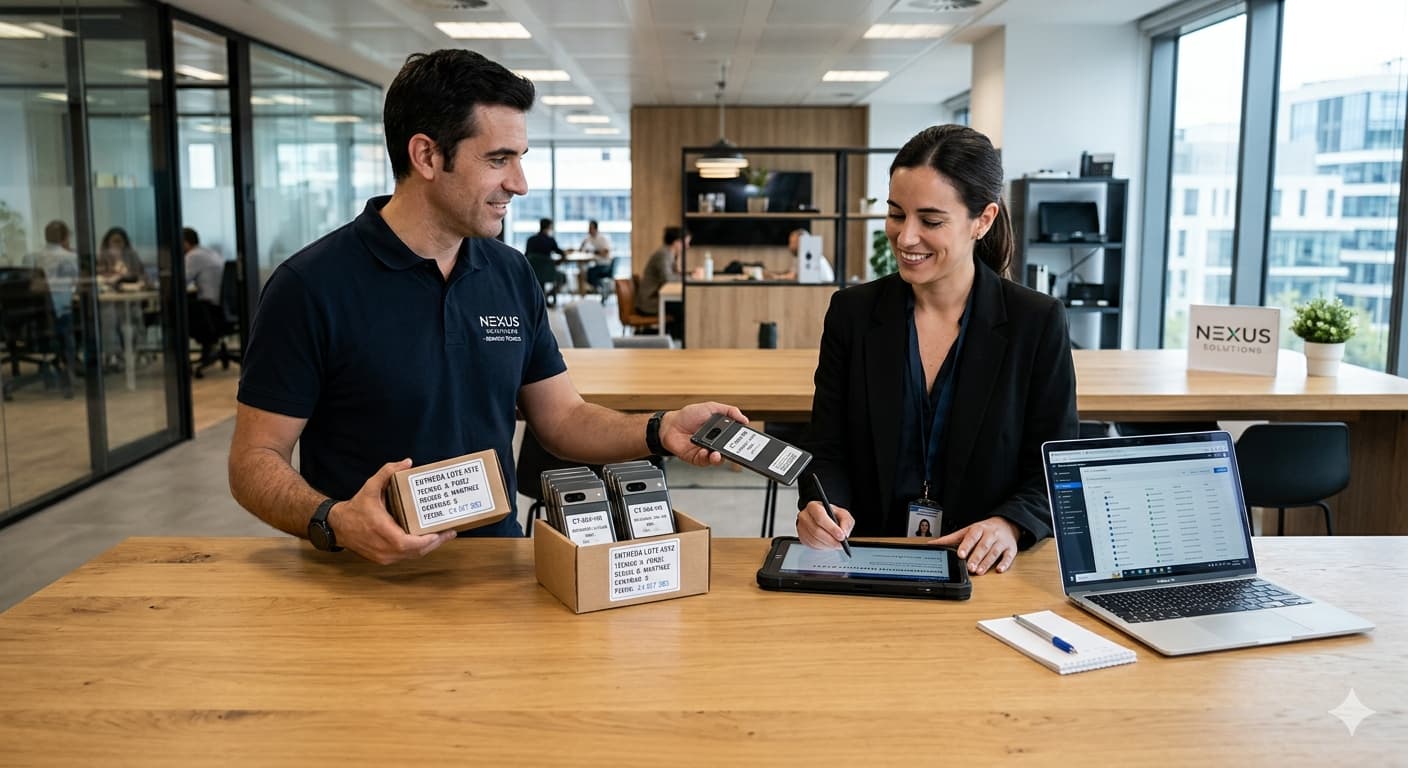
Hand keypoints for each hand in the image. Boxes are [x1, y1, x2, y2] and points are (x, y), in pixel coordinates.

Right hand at [328, 459, 456, 564]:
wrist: (337, 526)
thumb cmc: (356, 508)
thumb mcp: (370, 487)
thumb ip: (387, 472)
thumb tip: (407, 462)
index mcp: (382, 532)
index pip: (409, 543)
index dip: (427, 541)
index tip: (441, 532)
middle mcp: (384, 549)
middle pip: (416, 552)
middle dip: (435, 543)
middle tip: (450, 532)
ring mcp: (384, 557)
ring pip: (412, 556)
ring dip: (428, 547)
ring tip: (443, 536)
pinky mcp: (383, 559)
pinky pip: (405, 557)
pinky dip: (417, 550)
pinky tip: (428, 541)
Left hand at [659, 403, 748, 465]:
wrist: (670, 424)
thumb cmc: (688, 416)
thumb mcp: (711, 407)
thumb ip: (729, 411)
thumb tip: (744, 419)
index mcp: (721, 432)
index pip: (735, 439)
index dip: (741, 441)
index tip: (746, 441)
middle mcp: (716, 443)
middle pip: (729, 451)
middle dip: (733, 453)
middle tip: (734, 451)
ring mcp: (707, 452)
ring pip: (718, 459)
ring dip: (719, 458)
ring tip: (718, 454)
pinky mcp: (697, 458)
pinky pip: (704, 461)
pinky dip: (706, 458)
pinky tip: (705, 452)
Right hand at [797, 501, 853, 549]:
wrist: (823, 520)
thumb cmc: (832, 516)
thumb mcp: (843, 514)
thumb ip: (846, 522)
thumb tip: (844, 533)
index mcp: (813, 507)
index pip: (820, 517)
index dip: (831, 528)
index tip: (841, 536)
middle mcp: (805, 516)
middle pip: (816, 530)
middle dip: (831, 539)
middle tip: (841, 543)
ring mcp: (801, 527)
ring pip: (814, 540)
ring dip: (827, 544)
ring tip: (836, 544)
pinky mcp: (802, 537)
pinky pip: (812, 545)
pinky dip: (823, 547)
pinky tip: (829, 544)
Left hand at [932, 516, 1019, 574]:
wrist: (1006, 524)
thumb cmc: (983, 530)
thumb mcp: (967, 531)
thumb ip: (951, 539)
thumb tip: (933, 544)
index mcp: (978, 529)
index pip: (972, 537)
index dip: (966, 546)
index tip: (961, 554)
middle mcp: (991, 534)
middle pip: (983, 546)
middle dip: (976, 557)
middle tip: (970, 568)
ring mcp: (1002, 541)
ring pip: (994, 552)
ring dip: (987, 563)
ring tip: (979, 572)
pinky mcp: (1011, 549)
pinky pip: (1009, 556)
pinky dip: (1004, 563)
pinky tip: (999, 570)